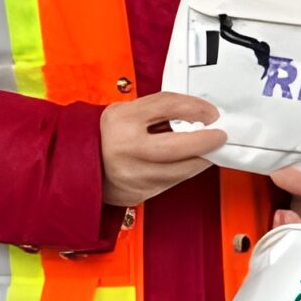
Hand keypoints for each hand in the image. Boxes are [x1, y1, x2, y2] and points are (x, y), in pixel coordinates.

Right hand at [99, 93, 224, 205]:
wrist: (81, 164)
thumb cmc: (108, 134)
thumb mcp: (127, 111)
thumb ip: (159, 109)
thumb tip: (198, 113)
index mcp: (121, 120)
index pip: (166, 107)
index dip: (195, 108)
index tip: (210, 112)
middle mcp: (125, 149)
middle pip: (175, 147)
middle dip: (204, 142)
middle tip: (220, 136)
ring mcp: (131, 175)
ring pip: (178, 171)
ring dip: (200, 160)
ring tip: (210, 150)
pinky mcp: (137, 193)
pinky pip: (171, 183)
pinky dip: (186, 172)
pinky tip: (192, 163)